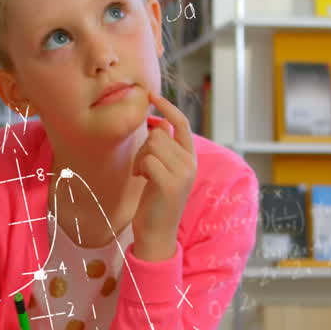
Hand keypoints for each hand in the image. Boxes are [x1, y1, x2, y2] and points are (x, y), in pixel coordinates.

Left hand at [131, 93, 196, 262]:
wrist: (157, 233)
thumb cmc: (155, 201)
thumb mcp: (163, 170)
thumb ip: (164, 148)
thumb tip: (155, 120)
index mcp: (191, 158)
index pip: (182, 123)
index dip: (167, 107)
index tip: (152, 95)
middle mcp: (190, 163)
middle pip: (159, 133)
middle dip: (143, 145)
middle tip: (141, 166)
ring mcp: (182, 173)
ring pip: (152, 143)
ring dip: (140, 157)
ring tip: (142, 174)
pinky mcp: (170, 183)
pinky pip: (148, 159)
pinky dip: (139, 167)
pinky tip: (141, 180)